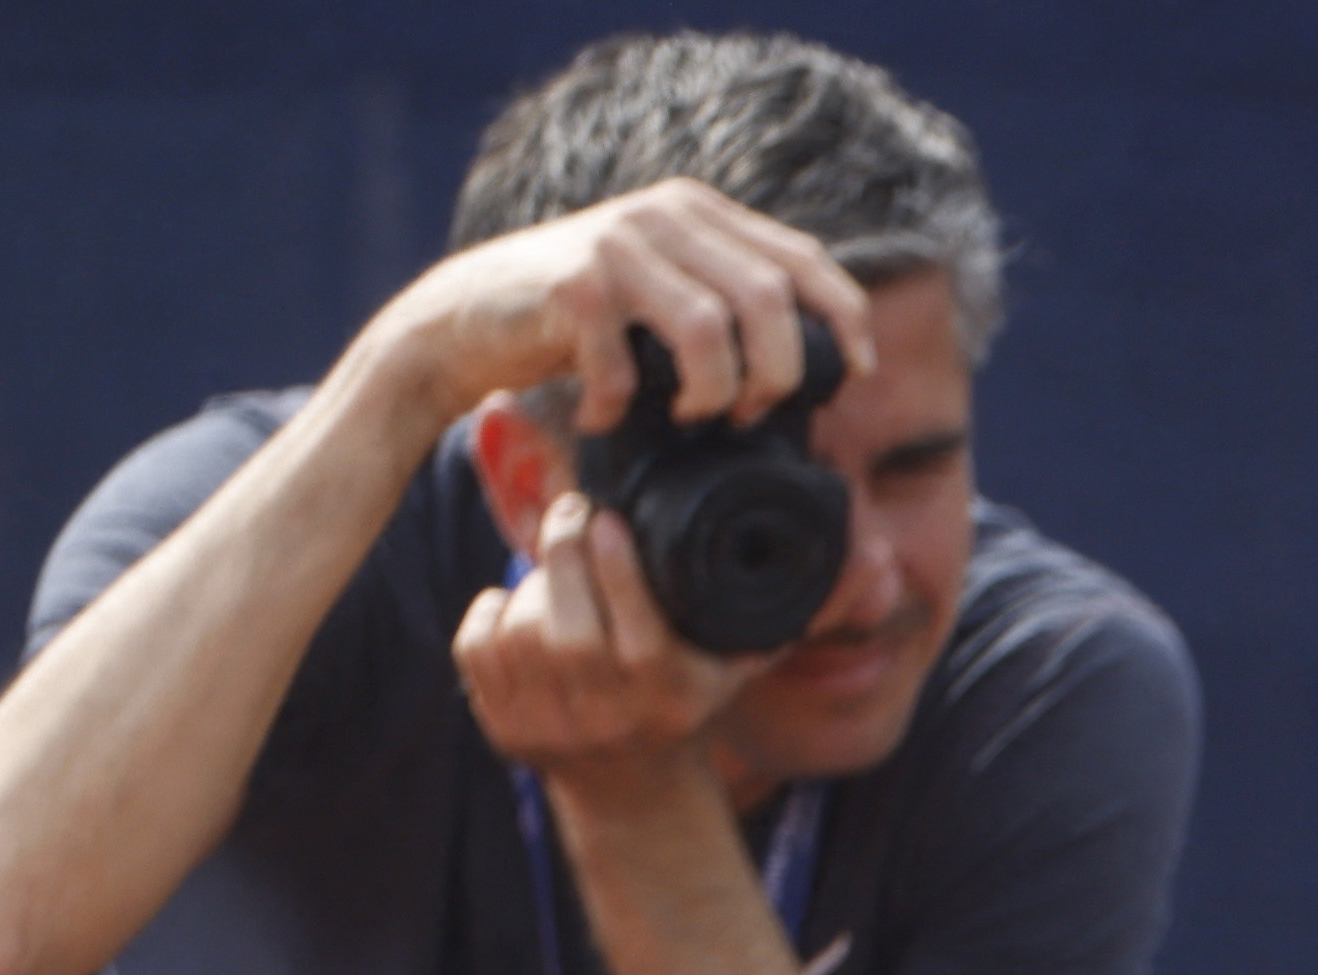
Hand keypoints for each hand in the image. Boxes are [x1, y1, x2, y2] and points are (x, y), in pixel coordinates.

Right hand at [369, 182, 867, 443]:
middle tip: (748, 414)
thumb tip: (828, 367)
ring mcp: (614, 245)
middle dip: (779, 373)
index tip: (855, 375)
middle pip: (770, 298)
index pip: (804, 258)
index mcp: (700, 214)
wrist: (461, 321)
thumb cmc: (580, 326)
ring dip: (712, 394)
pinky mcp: (570, 285)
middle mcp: (662, 216)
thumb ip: (732, 305)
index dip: (846, 319)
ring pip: (712, 329)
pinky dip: (619, 406)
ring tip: (686, 415)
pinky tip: (603, 416)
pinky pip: (627, 364)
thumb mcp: (667, 296)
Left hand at [451, 501, 749, 780]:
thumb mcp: (726, 673)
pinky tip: (515, 607)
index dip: (617, 570)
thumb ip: (753, 626)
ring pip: (519, 632)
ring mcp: (552, 729)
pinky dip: (490, 612)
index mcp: (670, 704)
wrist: (632, 788)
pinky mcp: (504, 728)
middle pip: (567, 631)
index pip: (639, 637)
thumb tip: (798, 566)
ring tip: (555, 575)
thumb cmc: (683, 704)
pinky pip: (477, 647)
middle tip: (571, 514)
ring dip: (532, 587)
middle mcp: (611, 722)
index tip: (607, 521)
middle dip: (563, 554)